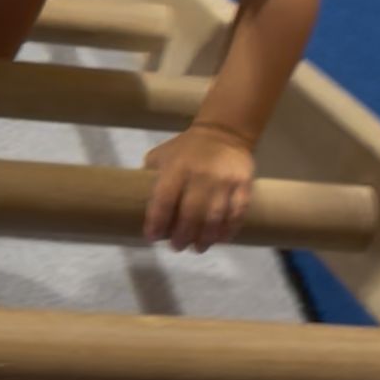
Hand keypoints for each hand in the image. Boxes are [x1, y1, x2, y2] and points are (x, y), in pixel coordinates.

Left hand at [143, 126, 253, 252]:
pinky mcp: (243, 185)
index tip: (153, 237)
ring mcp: (224, 181)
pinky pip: (236, 213)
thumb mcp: (162, 154)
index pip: (164, 200)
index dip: (157, 222)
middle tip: (176, 246)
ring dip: (204, 238)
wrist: (225, 132)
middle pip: (191, 215)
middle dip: (182, 236)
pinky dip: (227, 231)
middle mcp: (201, 176)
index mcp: (177, 168)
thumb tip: (136, 200)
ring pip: (214, 218)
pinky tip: (220, 239)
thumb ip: (150, 175)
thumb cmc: (187, 148)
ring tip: (197, 247)